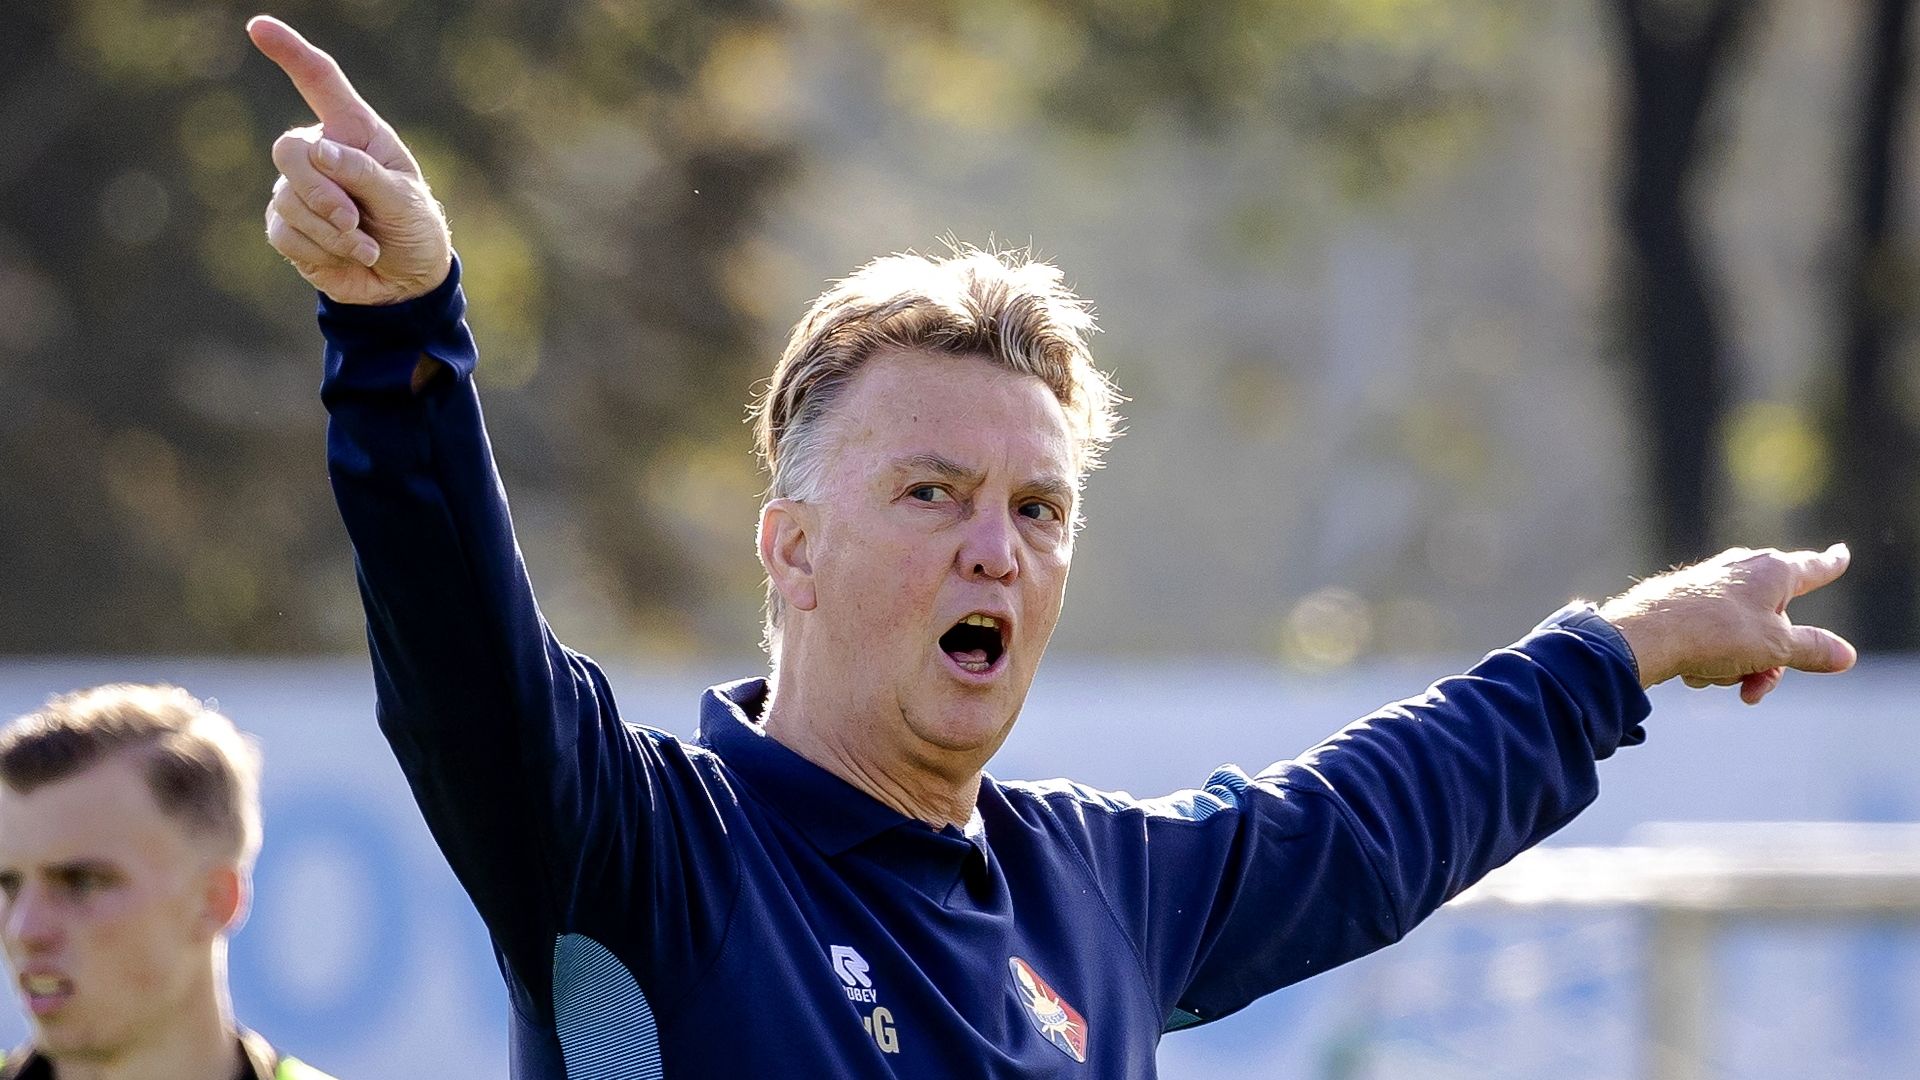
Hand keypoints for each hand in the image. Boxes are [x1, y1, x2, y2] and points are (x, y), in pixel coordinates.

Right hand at [249, 15, 451, 304]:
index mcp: (355, 131)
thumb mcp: (404, 201)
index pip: (319, 81)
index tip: (259, 27)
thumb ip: (364, 174)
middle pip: (290, 151)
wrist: (405, 281)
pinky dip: (321, 251)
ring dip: (332, 232)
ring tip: (365, 244)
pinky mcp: (286, 225)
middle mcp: (320, 152)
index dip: (290, 53)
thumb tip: (319, 150)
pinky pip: (285, 232)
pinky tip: (348, 256)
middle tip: (354, 221)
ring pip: (289, 200)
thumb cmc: (412, 228)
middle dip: (322, 192)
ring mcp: (298, 188)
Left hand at [1596, 545, 1856, 704]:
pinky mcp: (1685, 605)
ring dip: (1735, 668)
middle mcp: (1743, 571)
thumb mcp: (1776, 648)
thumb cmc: (1717, 632)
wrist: (1646, 635)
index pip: (1814, 568)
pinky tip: (1690, 670)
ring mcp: (1712, 587)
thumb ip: (1813, 651)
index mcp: (1774, 571)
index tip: (1841, 552)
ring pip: (1742, 640)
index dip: (1831, 563)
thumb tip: (1846, 656)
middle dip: (1768, 664)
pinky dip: (1707, 661)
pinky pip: (1711, 642)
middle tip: (1755, 689)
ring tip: (1715, 674)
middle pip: (1776, 625)